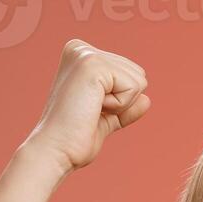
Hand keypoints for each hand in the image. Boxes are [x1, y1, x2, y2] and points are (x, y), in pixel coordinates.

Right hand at [20, 39, 149, 171]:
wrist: (55, 151)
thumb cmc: (74, 139)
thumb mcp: (104, 119)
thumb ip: (124, 108)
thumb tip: (147, 100)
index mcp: (80, 55)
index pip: (129, 73)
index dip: (118, 101)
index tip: (88, 110)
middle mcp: (81, 49)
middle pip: (138, 73)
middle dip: (122, 101)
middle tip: (90, 112)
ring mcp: (86, 54)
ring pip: (138, 79)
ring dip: (120, 104)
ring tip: (89, 110)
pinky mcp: (93, 65)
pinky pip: (133, 87)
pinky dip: (119, 106)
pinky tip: (92, 109)